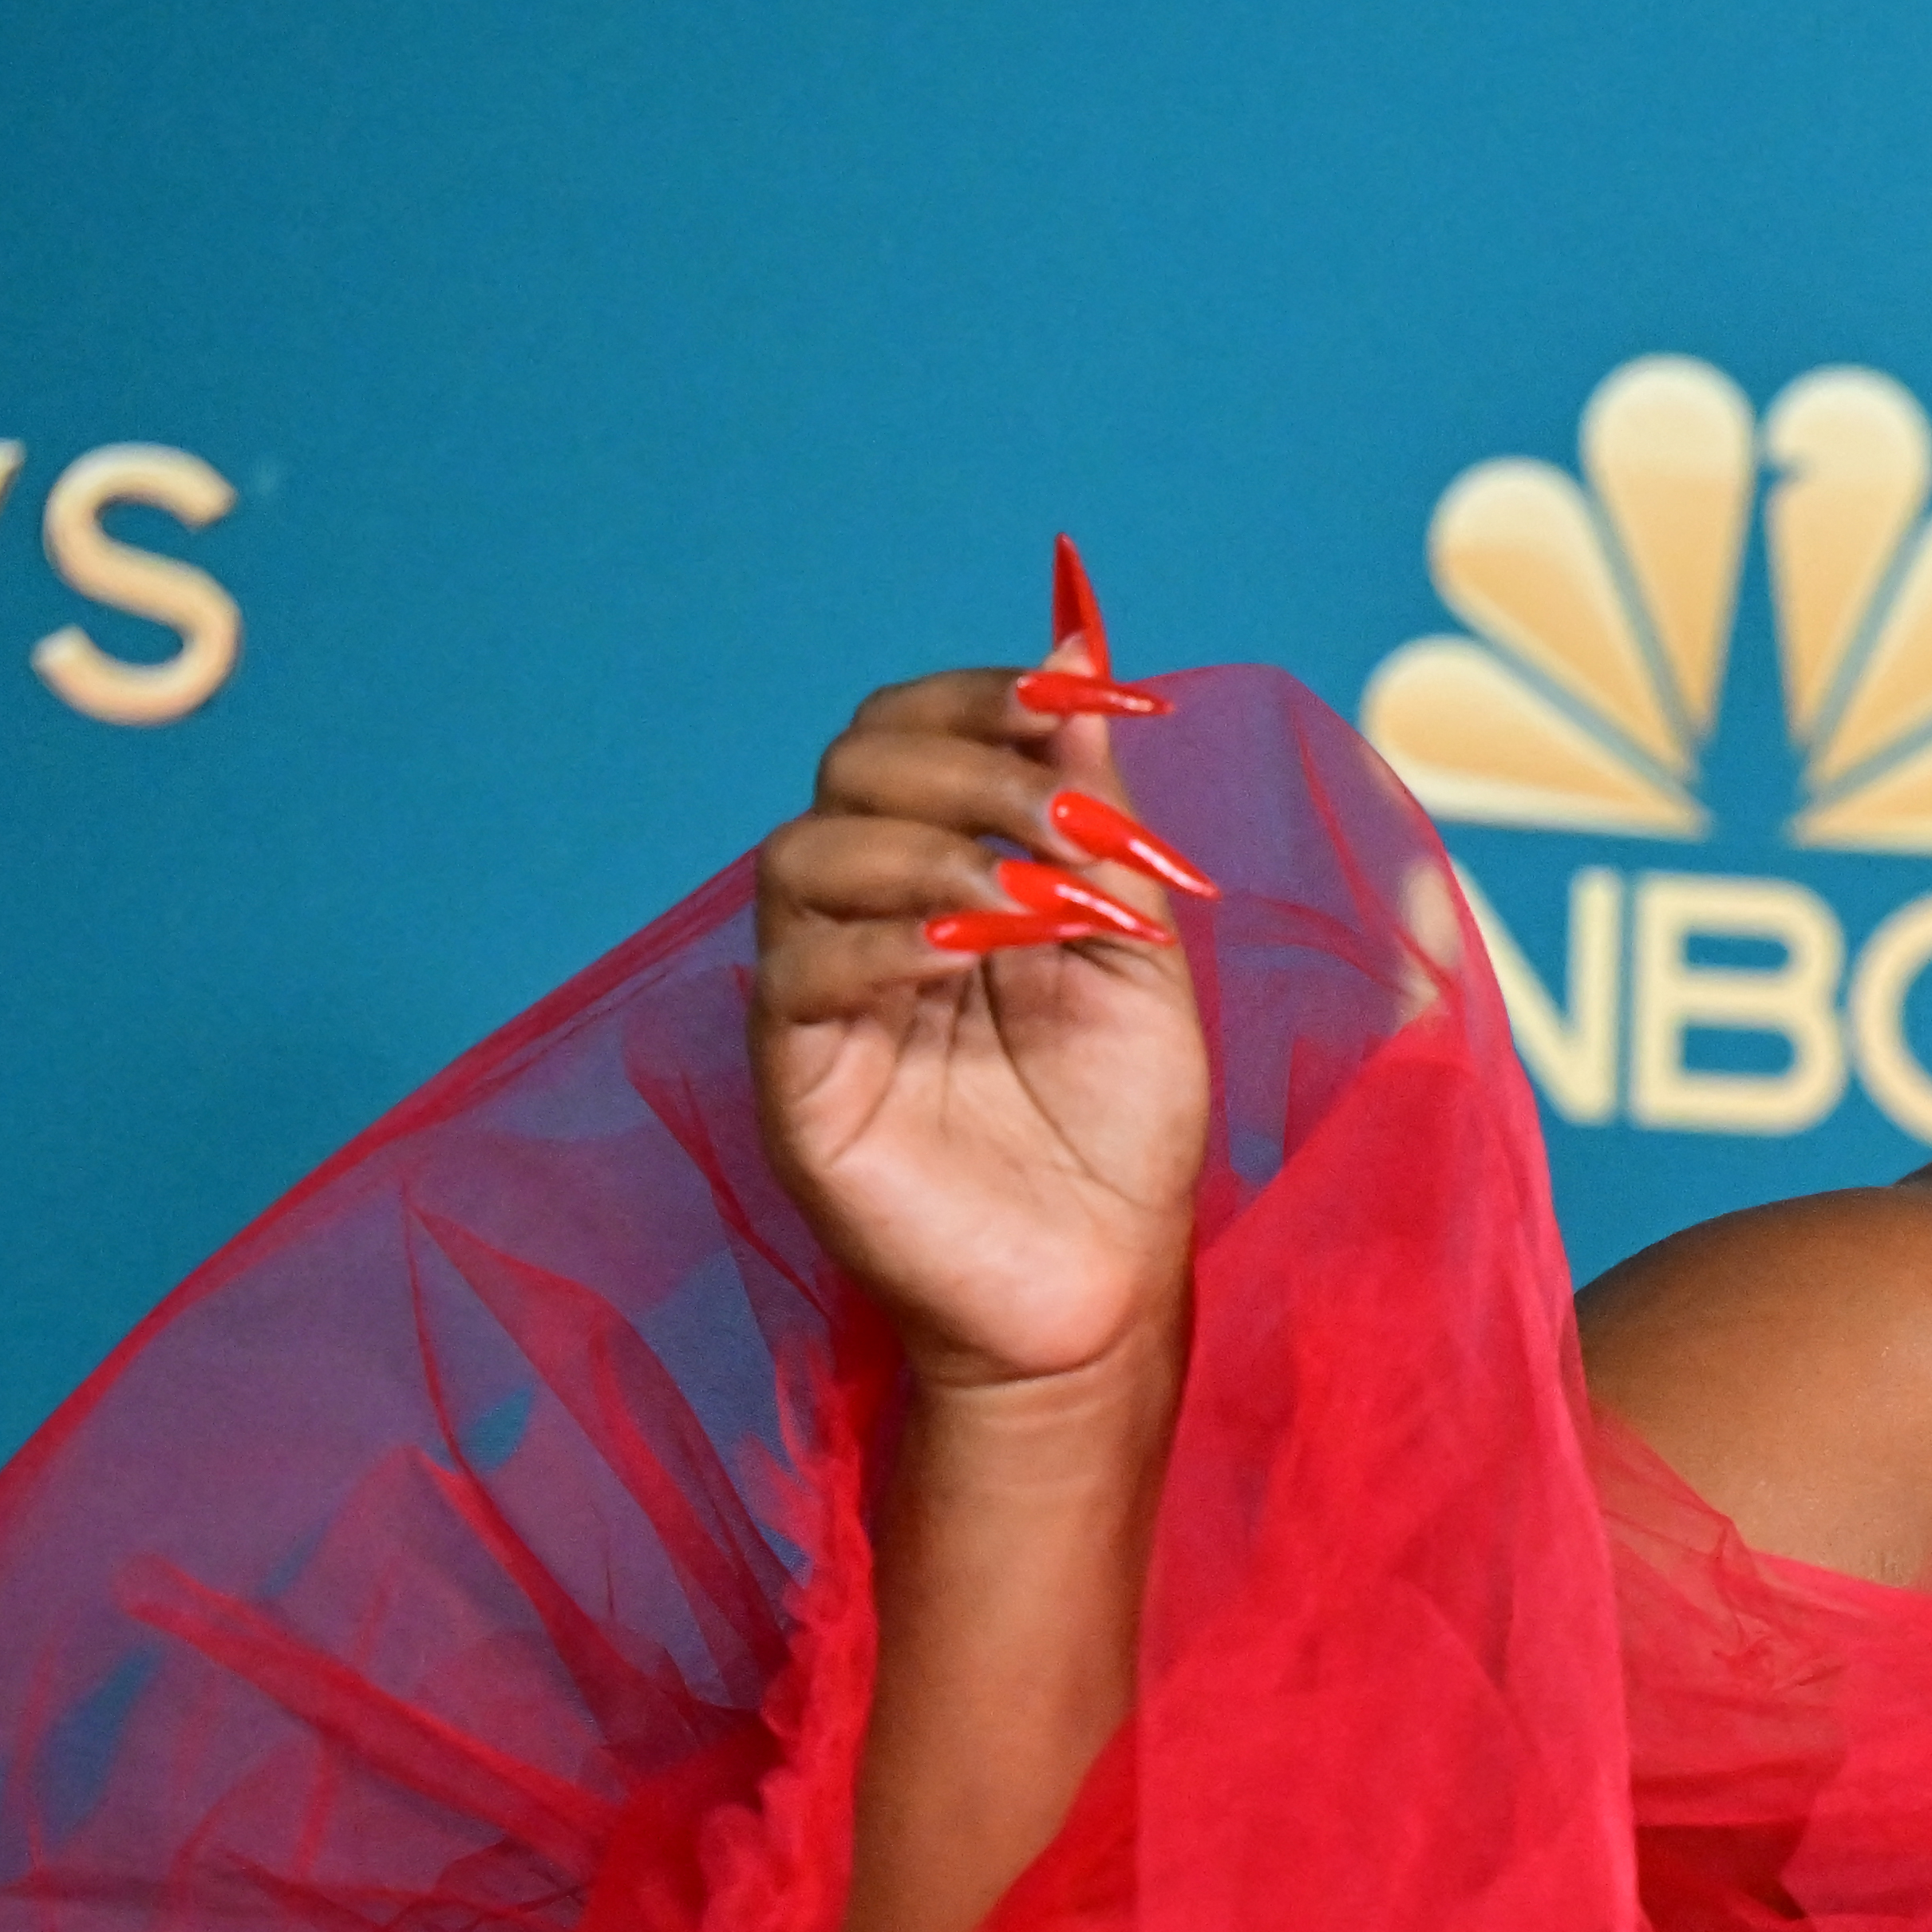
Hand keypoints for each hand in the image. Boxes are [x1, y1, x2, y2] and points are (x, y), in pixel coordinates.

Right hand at [750, 550, 1215, 1398]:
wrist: (1105, 1281)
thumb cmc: (1122, 1126)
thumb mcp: (1134, 942)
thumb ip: (1094, 810)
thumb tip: (1080, 650)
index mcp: (943, 869)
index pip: (911, 729)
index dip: (983, 696)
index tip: (1079, 694)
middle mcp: (867, 913)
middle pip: (852, 767)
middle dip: (968, 766)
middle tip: (1072, 825)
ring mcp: (820, 992)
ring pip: (804, 854)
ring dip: (929, 849)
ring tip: (1030, 903)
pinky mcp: (797, 1076)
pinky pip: (798, 972)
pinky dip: (883, 942)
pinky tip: (965, 956)